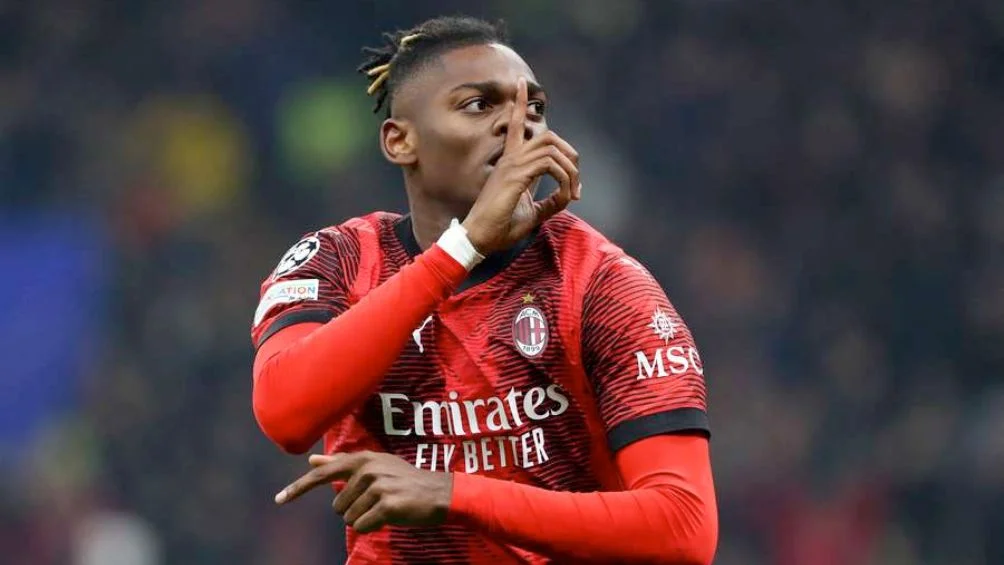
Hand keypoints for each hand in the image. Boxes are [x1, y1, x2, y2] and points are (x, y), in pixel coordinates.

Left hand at [274, 451, 452, 533]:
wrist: (439, 493)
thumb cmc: (405, 481)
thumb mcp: (375, 466)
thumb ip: (342, 464)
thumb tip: (312, 460)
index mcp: (363, 459)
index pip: (324, 473)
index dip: (299, 488)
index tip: (279, 499)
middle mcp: (368, 469)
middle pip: (338, 504)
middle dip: (354, 510)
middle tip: (378, 501)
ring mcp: (378, 487)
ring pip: (350, 518)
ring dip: (365, 519)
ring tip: (385, 508)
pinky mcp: (387, 505)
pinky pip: (363, 526)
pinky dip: (373, 527)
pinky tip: (388, 518)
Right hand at [462, 77, 580, 254]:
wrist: (480, 238)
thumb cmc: (500, 227)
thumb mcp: (532, 214)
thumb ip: (549, 202)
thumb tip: (566, 197)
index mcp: (510, 163)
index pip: (515, 125)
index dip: (519, 103)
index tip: (521, 84)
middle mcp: (510, 159)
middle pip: (547, 136)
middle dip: (570, 155)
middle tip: (577, 185)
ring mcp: (512, 165)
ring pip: (551, 148)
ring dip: (570, 171)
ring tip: (573, 195)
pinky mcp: (515, 176)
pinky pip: (549, 165)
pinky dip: (563, 180)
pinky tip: (564, 197)